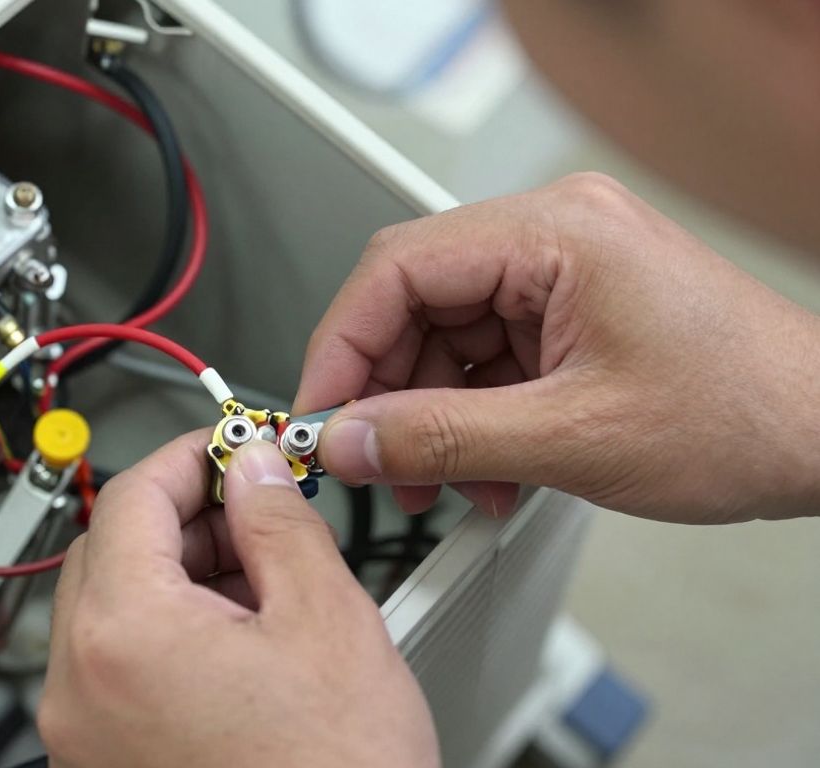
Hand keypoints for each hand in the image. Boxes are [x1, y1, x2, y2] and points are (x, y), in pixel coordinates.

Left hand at [38, 432, 437, 767]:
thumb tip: (253, 470)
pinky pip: (118, 670)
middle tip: (258, 514)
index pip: (130, 497)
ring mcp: (84, 734)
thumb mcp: (327, 621)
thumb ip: (279, 522)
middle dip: (186, 519)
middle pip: (110, 550)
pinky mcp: (104, 765)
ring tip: (268, 589)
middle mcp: (79, 686)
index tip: (233, 448)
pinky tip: (244, 647)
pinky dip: (169, 638)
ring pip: (113, 610)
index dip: (190, 457)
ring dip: (181, 579)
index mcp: (122, 634)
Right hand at [297, 172, 819, 523]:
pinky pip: (488, 359)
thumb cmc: (746, 413)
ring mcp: (563, 273)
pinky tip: (486, 473)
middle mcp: (553, 236)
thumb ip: (441, 438)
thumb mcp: (571, 438)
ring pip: (446, 338)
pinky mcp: (573, 311)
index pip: (396, 268)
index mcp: (554, 233)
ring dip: (433, 419)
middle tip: (372, 462)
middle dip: (389, 394)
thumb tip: (348, 440)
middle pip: (414, 303)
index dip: (340, 347)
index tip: (317, 415)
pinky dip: (474, 419)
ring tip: (447, 485)